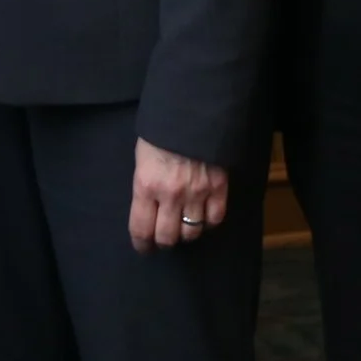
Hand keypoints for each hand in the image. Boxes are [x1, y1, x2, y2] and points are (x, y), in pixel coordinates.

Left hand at [128, 137, 228, 253]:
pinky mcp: (219, 188)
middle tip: (163, 238)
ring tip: (182, 228)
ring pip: (192, 232)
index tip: (143, 248)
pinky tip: (203, 218)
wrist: (192, 113)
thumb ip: (145, 186)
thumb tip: (147, 207)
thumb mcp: (142, 158)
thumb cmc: (160, 133)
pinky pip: (215, 219)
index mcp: (146, 186)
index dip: (141, 244)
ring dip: (186, 234)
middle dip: (163, 241)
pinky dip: (209, 223)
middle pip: (167, 237)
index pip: (141, 229)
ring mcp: (197, 193)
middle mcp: (171, 195)